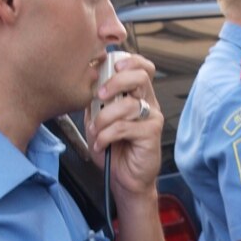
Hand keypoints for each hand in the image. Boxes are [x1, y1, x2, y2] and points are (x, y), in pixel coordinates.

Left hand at [83, 54, 162, 198]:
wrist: (124, 179)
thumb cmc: (114, 150)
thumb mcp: (98, 121)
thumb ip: (96, 102)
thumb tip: (88, 83)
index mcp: (137, 95)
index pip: (141, 67)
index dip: (128, 60)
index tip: (109, 65)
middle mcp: (148, 103)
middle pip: (140, 76)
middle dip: (116, 81)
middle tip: (100, 95)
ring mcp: (152, 117)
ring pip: (128, 104)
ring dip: (105, 117)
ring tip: (96, 130)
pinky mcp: (151, 134)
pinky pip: (125, 126)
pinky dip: (107, 135)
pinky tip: (102, 144)